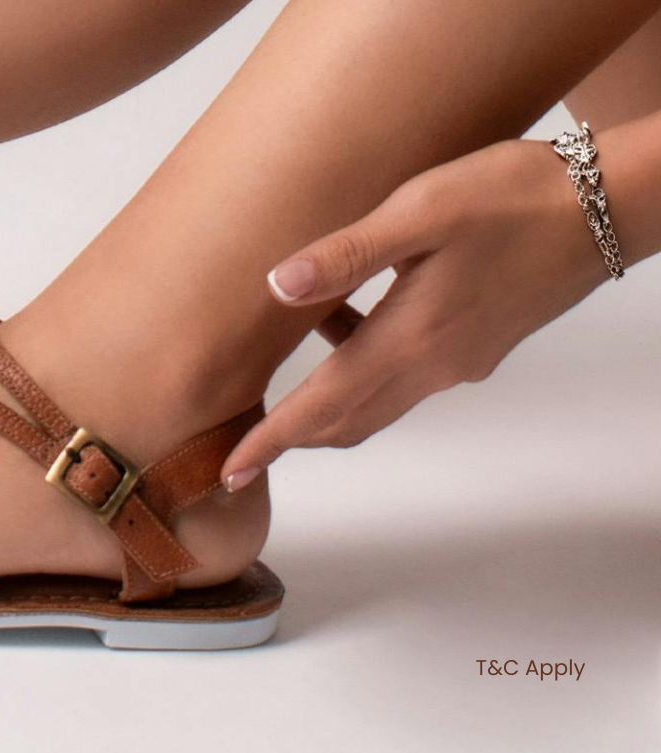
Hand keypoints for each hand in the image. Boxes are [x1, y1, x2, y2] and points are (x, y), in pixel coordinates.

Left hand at [222, 138, 612, 489]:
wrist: (607, 205)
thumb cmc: (514, 197)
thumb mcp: (419, 213)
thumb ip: (345, 255)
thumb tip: (276, 286)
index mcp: (410, 339)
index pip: (321, 406)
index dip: (271, 441)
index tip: (229, 472)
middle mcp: (435, 365)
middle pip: (347, 421)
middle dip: (292, 440)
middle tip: (243, 453)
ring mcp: (461, 361)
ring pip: (377, 403)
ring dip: (327, 406)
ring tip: (281, 389)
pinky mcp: (479, 346)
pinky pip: (405, 377)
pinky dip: (364, 368)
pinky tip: (346, 315)